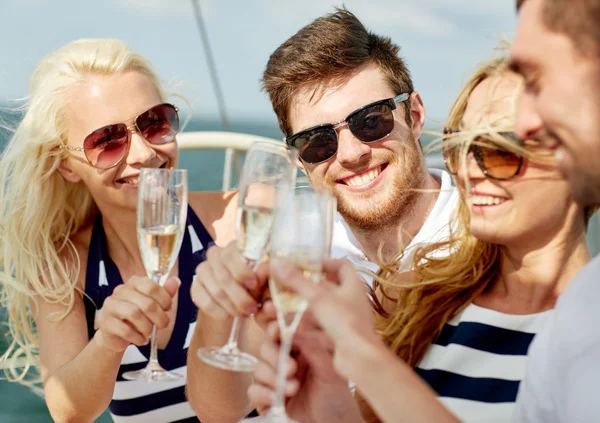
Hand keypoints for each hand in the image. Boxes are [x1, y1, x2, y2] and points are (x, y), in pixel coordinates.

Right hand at [96, 276, 179, 352]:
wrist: (117, 335)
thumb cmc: (139, 316)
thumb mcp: (154, 303)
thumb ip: (165, 293)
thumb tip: (176, 281)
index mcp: (134, 282)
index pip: (152, 287)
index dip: (164, 300)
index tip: (168, 310)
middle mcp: (120, 290)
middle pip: (146, 303)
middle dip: (159, 317)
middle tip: (163, 325)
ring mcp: (110, 305)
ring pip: (134, 315)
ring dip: (147, 328)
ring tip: (150, 333)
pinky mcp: (104, 321)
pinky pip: (124, 330)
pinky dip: (137, 338)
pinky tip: (142, 340)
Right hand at [190, 241, 268, 319]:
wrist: (238, 298)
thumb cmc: (255, 284)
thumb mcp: (262, 279)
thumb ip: (263, 275)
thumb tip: (264, 272)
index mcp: (233, 247)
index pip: (231, 255)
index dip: (242, 271)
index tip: (254, 284)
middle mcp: (215, 255)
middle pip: (223, 276)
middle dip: (240, 296)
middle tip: (252, 308)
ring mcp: (203, 270)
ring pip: (216, 291)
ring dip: (231, 306)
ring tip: (244, 314)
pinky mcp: (195, 287)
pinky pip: (204, 301)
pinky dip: (218, 311)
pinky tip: (228, 316)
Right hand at [248, 317, 362, 422]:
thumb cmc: (337, 398)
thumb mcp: (330, 370)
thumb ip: (314, 347)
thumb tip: (297, 327)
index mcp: (301, 350)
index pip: (283, 333)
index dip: (276, 327)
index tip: (277, 328)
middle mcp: (285, 362)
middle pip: (267, 348)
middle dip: (274, 355)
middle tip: (291, 368)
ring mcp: (274, 381)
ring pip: (258, 368)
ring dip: (273, 377)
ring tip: (294, 388)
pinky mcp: (266, 400)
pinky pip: (253, 391)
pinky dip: (262, 393)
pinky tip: (276, 399)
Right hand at [270, 258, 379, 377]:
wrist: (359, 359)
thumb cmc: (344, 322)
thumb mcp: (318, 297)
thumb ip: (296, 280)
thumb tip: (275, 261)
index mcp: (353, 286)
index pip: (342, 265)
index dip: (324, 262)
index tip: (306, 265)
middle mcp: (351, 302)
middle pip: (327, 289)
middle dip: (306, 288)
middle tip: (286, 287)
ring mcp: (346, 321)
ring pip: (321, 311)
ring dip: (302, 309)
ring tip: (282, 308)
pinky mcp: (339, 338)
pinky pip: (320, 329)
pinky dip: (305, 329)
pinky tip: (289, 330)